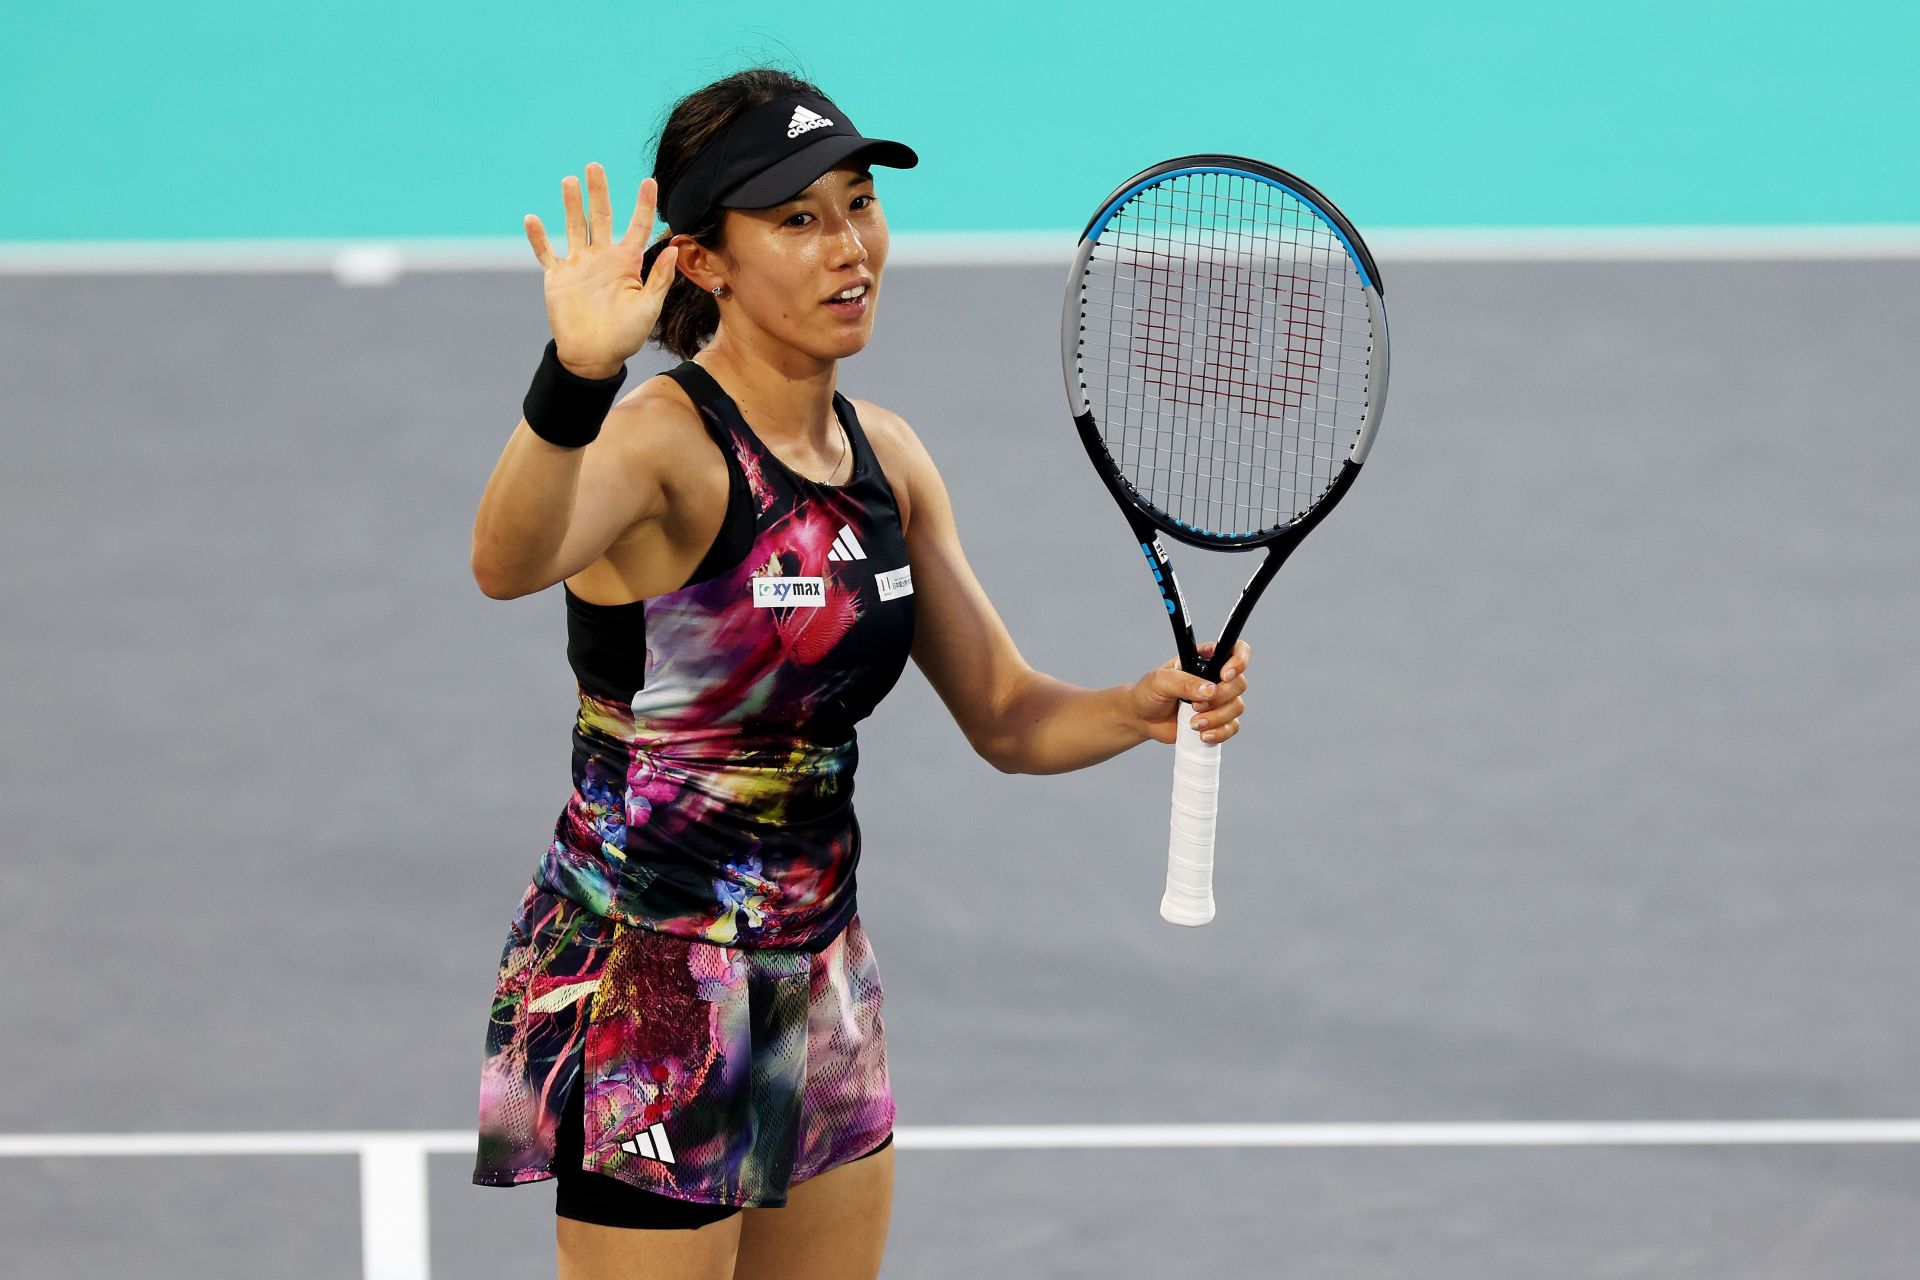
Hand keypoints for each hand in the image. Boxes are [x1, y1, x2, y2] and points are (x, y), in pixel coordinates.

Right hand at [523, 163, 678, 377]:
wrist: (594, 356)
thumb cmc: (625, 335)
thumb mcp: (649, 307)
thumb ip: (659, 278)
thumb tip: (672, 247)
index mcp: (627, 263)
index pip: (637, 226)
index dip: (643, 204)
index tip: (649, 181)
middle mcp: (602, 258)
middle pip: (600, 217)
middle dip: (599, 192)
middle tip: (596, 166)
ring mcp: (578, 265)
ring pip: (573, 226)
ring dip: (571, 204)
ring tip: (570, 180)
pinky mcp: (558, 277)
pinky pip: (545, 253)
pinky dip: (537, 237)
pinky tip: (531, 218)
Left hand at [1130, 640, 1251, 746]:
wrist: (1142, 719)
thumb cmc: (1149, 693)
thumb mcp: (1161, 681)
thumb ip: (1185, 682)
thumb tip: (1210, 690)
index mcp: (1205, 659)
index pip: (1235, 650)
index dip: (1238, 661)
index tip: (1224, 675)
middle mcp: (1216, 678)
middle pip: (1239, 683)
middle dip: (1220, 698)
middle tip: (1195, 705)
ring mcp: (1219, 700)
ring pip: (1237, 707)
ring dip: (1217, 718)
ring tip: (1193, 723)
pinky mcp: (1218, 721)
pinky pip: (1232, 727)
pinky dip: (1220, 732)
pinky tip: (1202, 735)